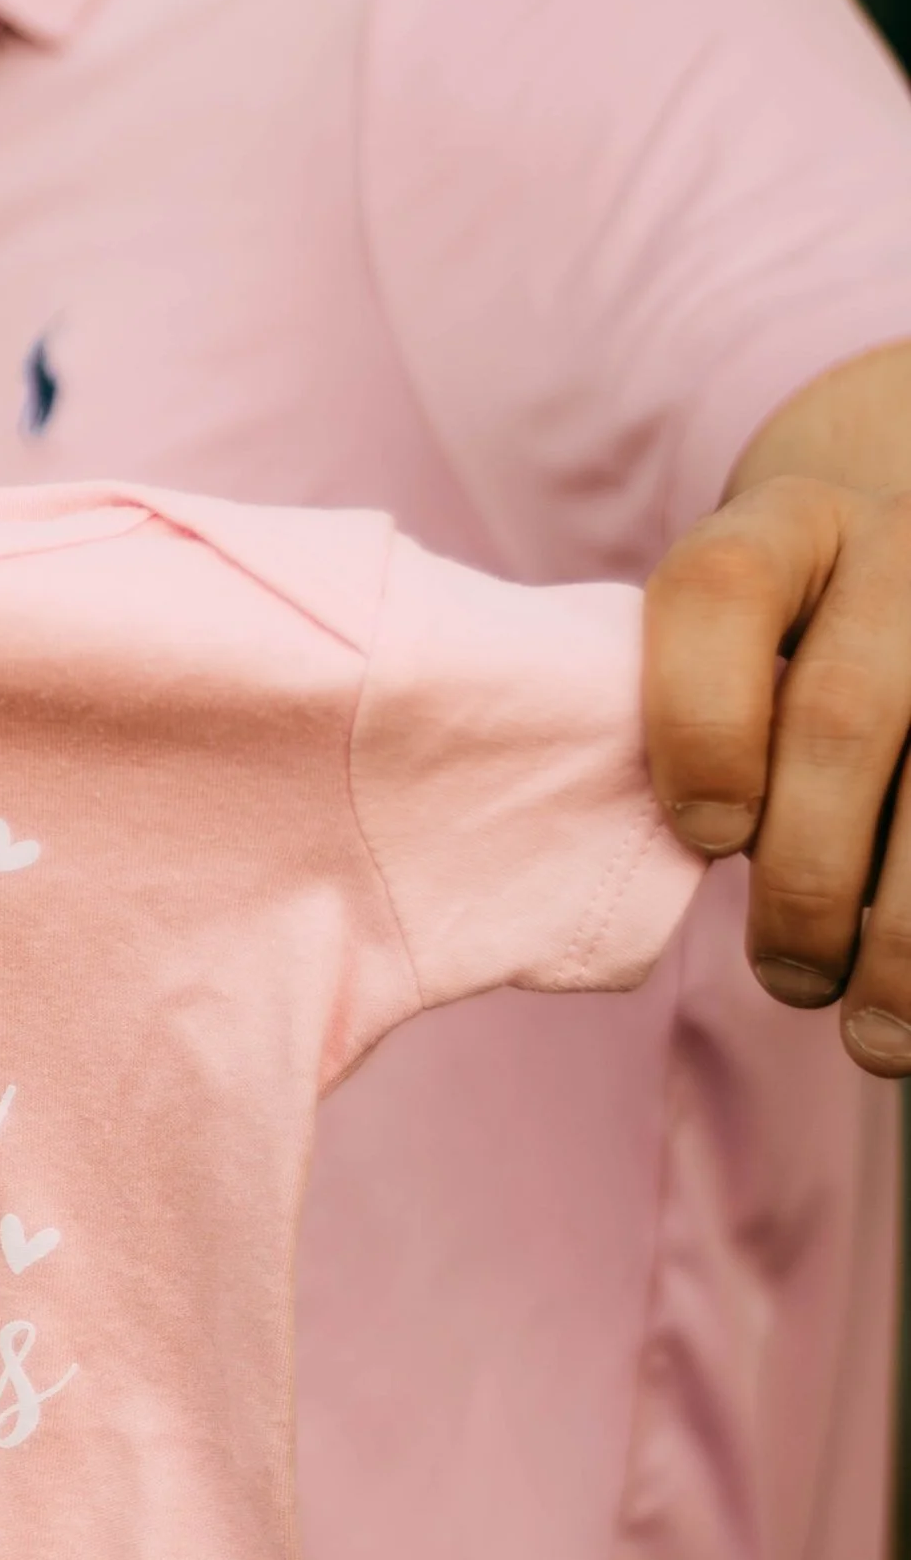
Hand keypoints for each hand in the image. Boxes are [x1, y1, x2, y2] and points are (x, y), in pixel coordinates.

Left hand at [646, 469, 910, 1072]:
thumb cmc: (794, 652)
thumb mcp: (735, 648)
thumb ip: (701, 720)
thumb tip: (671, 848)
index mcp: (785, 525)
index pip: (718, 590)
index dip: (697, 719)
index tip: (703, 835)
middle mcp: (900, 546)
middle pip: (843, 715)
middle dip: (807, 875)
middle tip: (788, 980)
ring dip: (905, 934)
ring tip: (873, 1033)